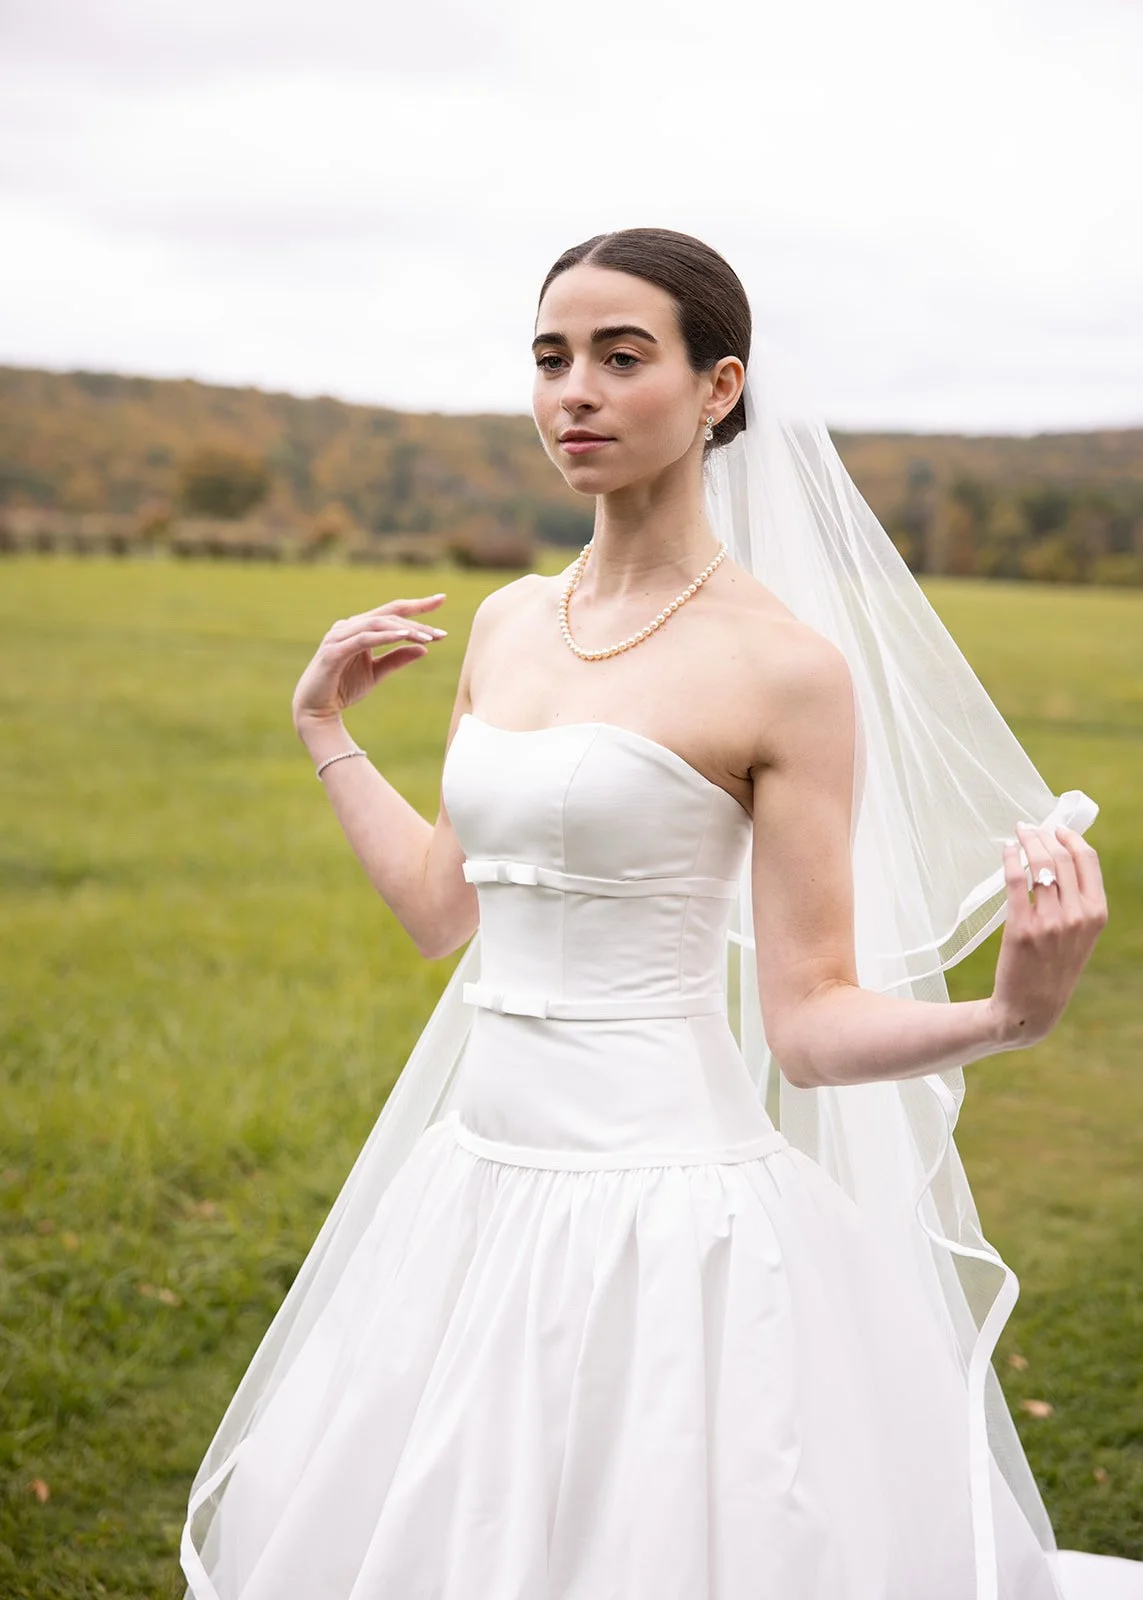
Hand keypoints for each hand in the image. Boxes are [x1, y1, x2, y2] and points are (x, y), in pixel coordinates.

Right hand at [291, 594, 447, 727]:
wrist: (316, 711)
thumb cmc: (343, 689)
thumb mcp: (376, 673)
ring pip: (377, 623)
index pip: (392, 611)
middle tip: (441, 634)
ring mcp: (339, 636)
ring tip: (428, 638)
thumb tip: (424, 649)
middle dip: (417, 621)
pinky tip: (404, 637)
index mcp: (359, 628)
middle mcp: (348, 627)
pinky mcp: (334, 651)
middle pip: (388, 615)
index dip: (417, 604)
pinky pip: (363, 639)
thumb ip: (397, 659)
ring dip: (404, 629)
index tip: (442, 599)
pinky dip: (384, 636)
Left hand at [988, 820, 1108, 1048]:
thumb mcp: (1080, 935)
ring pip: (1039, 864)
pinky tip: (1005, 851)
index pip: (1087, 860)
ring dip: (1026, 841)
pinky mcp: (1021, 927)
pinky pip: (1015, 880)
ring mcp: (1050, 921)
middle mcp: (1077, 915)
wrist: (1032, 1006)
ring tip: (1018, 834)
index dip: (1070, 837)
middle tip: (1029, 827)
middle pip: (1060, 857)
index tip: (1056, 828)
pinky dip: (1009, 859)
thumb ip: (1078, 901)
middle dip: (1043, 835)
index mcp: (1096, 913)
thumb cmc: (1055, 967)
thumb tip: (1062, 857)